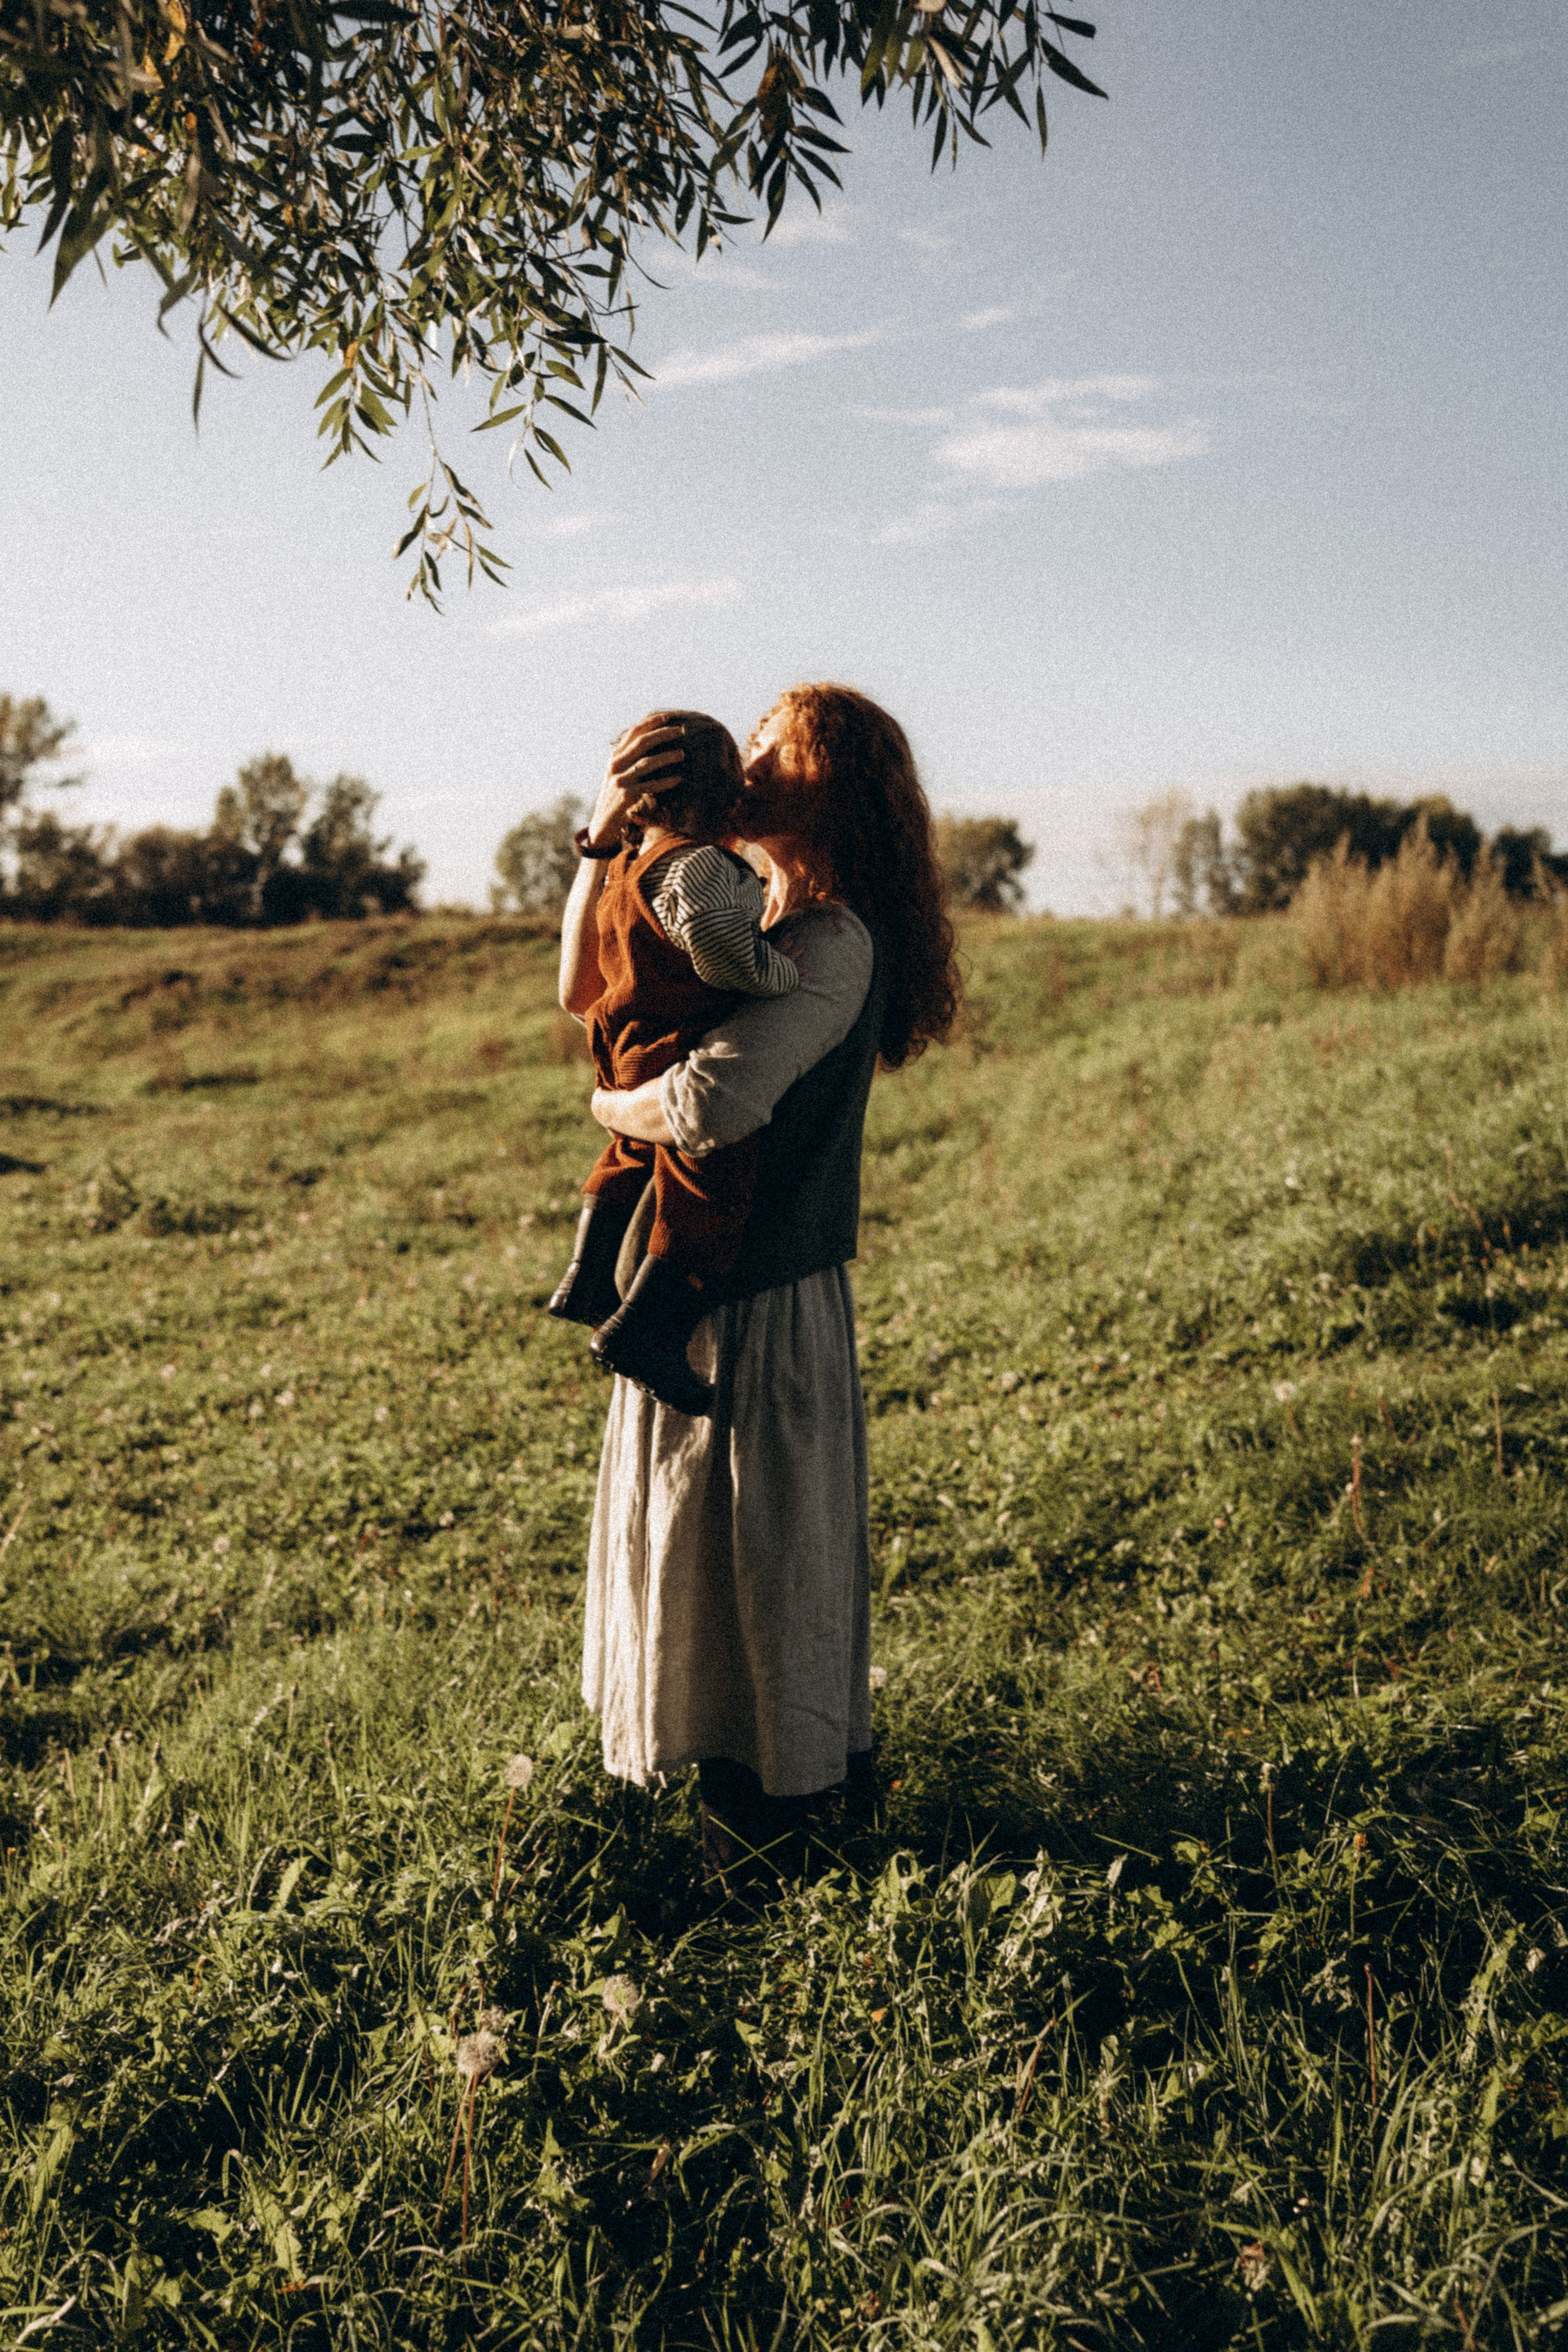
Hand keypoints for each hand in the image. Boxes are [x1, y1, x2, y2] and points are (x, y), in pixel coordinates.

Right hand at [586, 719, 685, 849]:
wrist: (602, 824)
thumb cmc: (615, 797)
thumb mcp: (618, 774)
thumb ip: (629, 758)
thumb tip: (648, 740)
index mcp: (614, 756)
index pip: (634, 732)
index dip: (651, 723)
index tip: (668, 717)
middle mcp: (615, 765)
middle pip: (641, 743)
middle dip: (662, 734)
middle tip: (681, 731)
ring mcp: (620, 780)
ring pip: (647, 763)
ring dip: (666, 757)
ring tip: (683, 754)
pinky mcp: (627, 796)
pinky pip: (650, 786)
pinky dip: (665, 782)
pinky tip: (679, 779)